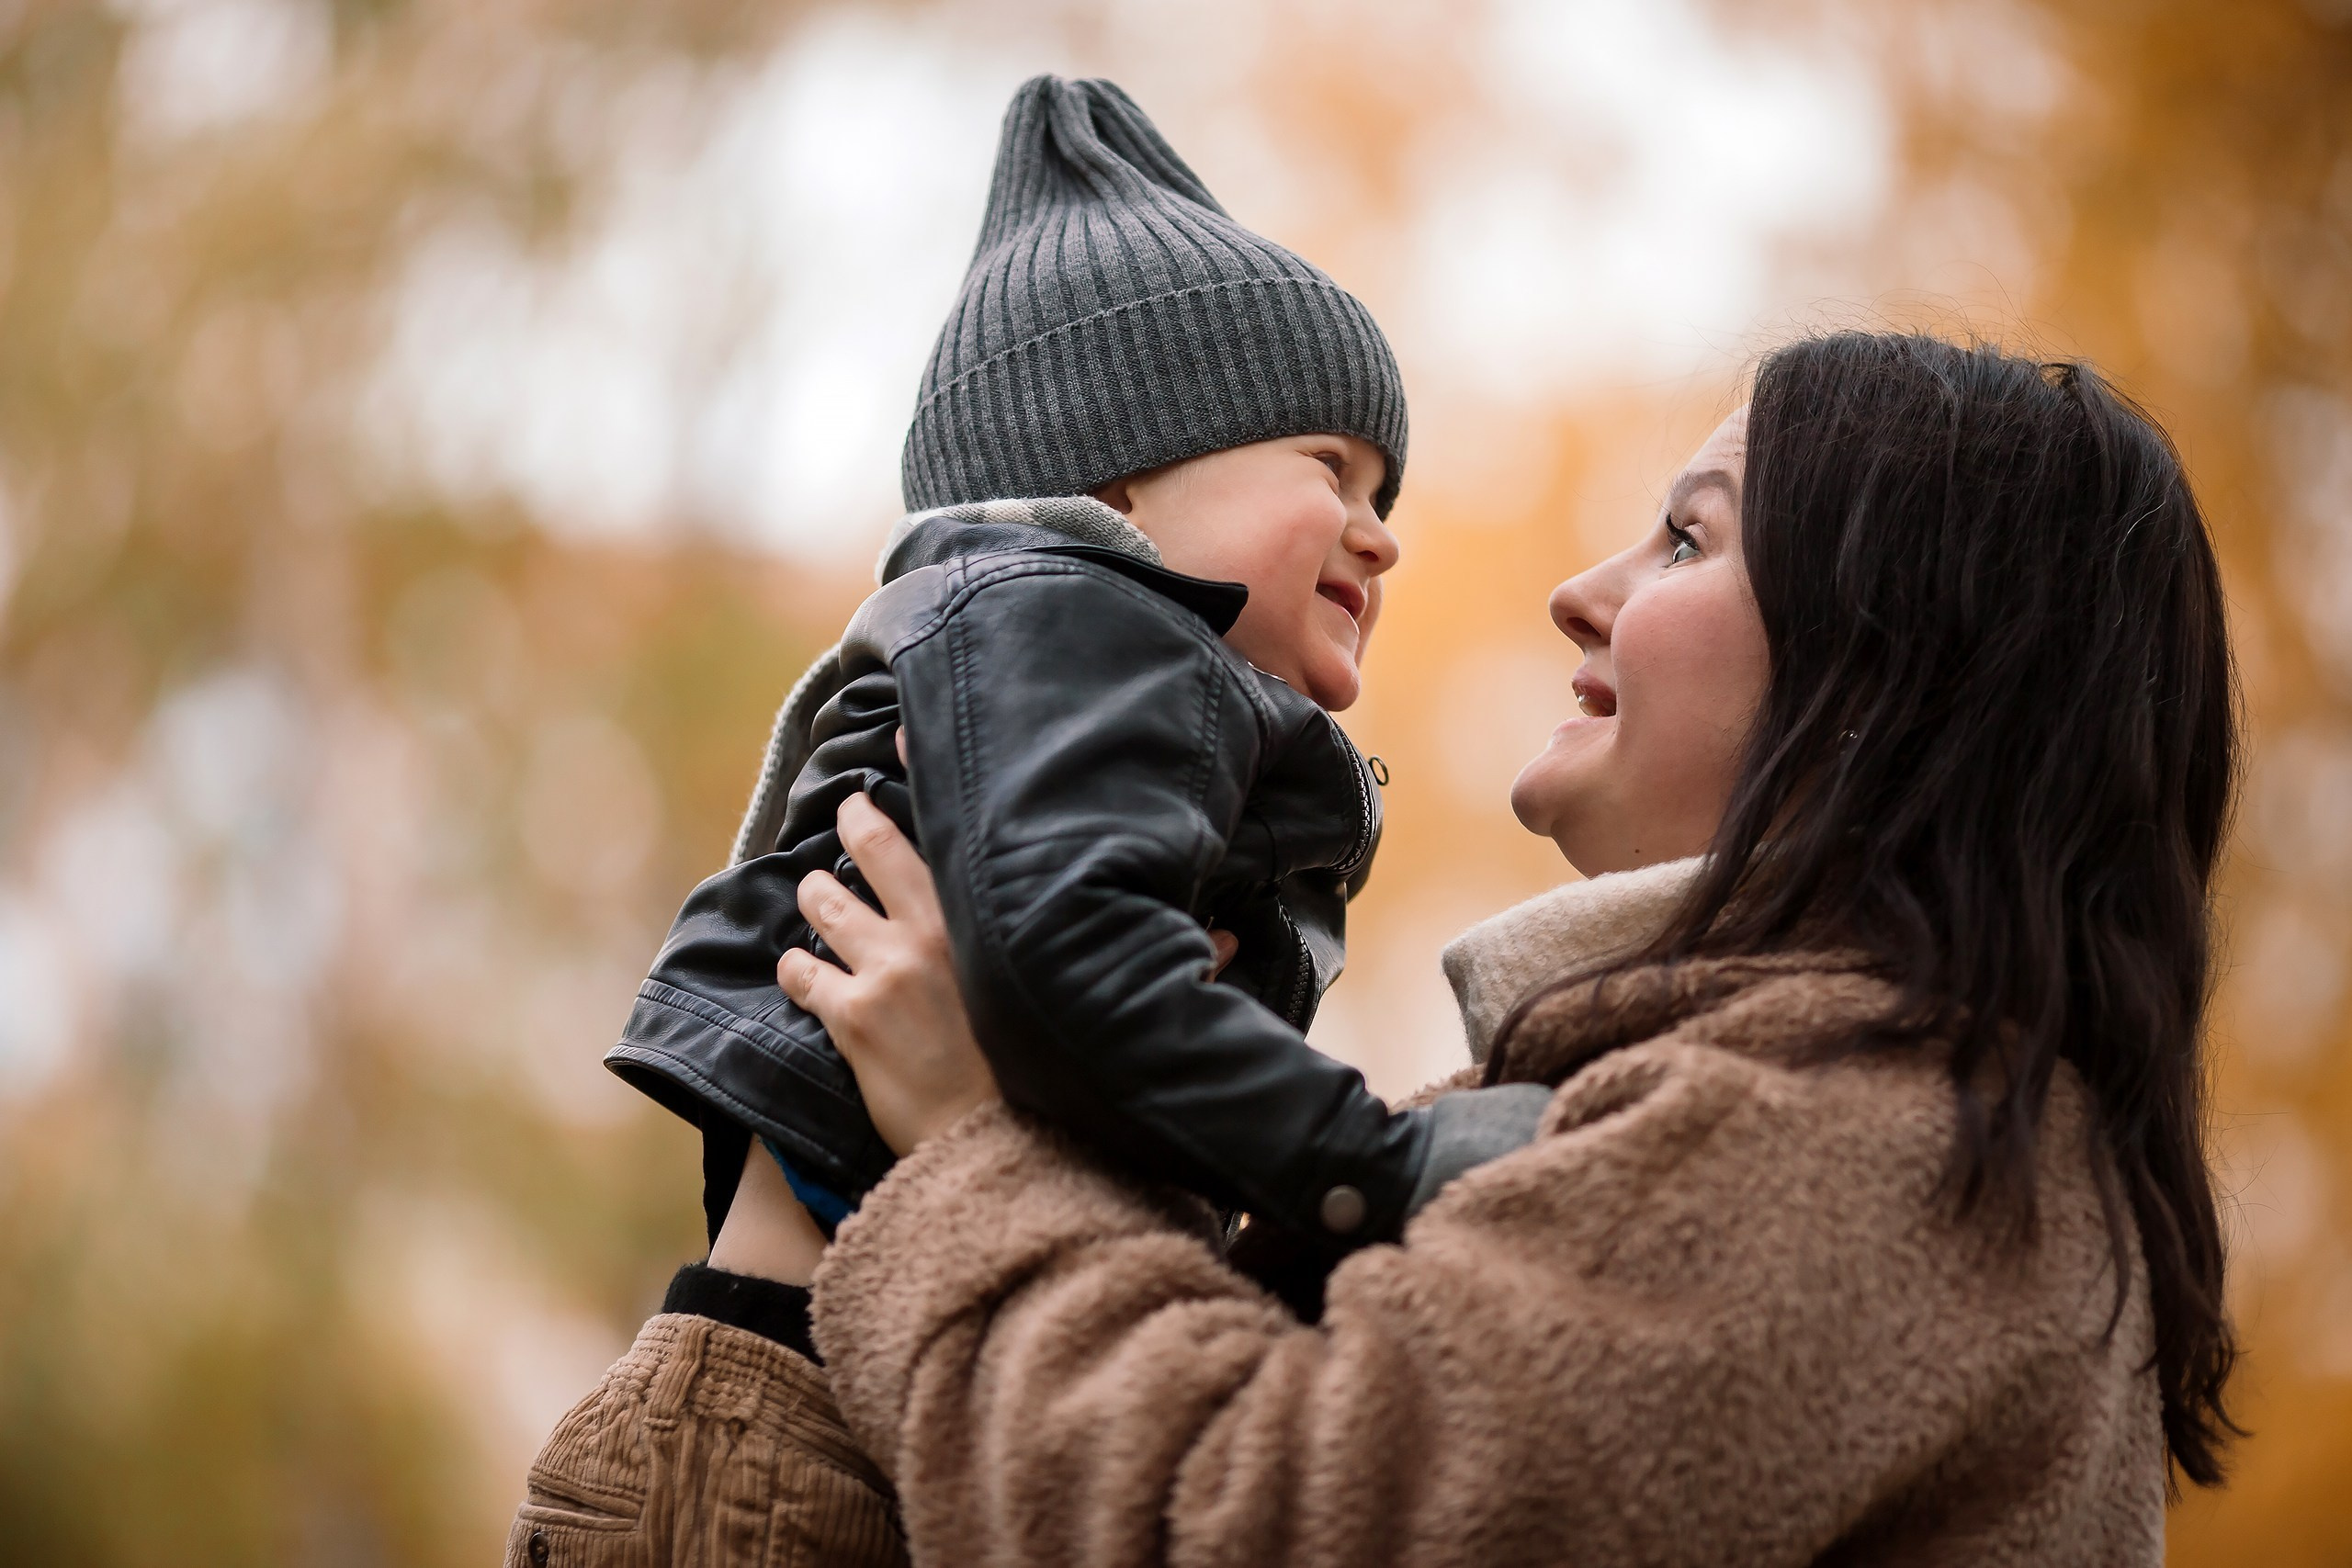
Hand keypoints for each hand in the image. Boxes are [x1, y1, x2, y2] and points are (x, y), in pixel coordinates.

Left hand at [779, 793, 1001, 1154]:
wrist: (995, 1133)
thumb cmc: (1015, 1062)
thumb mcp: (1009, 981)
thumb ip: (981, 936)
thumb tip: (958, 908)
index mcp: (970, 921)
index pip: (926, 839)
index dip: (891, 802)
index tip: (881, 773)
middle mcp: (925, 934)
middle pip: (869, 850)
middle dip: (851, 827)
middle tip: (846, 819)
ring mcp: (884, 972)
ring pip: (824, 905)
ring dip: (817, 899)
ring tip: (820, 901)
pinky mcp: (851, 1016)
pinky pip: (800, 973)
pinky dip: (795, 971)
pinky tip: (802, 976)